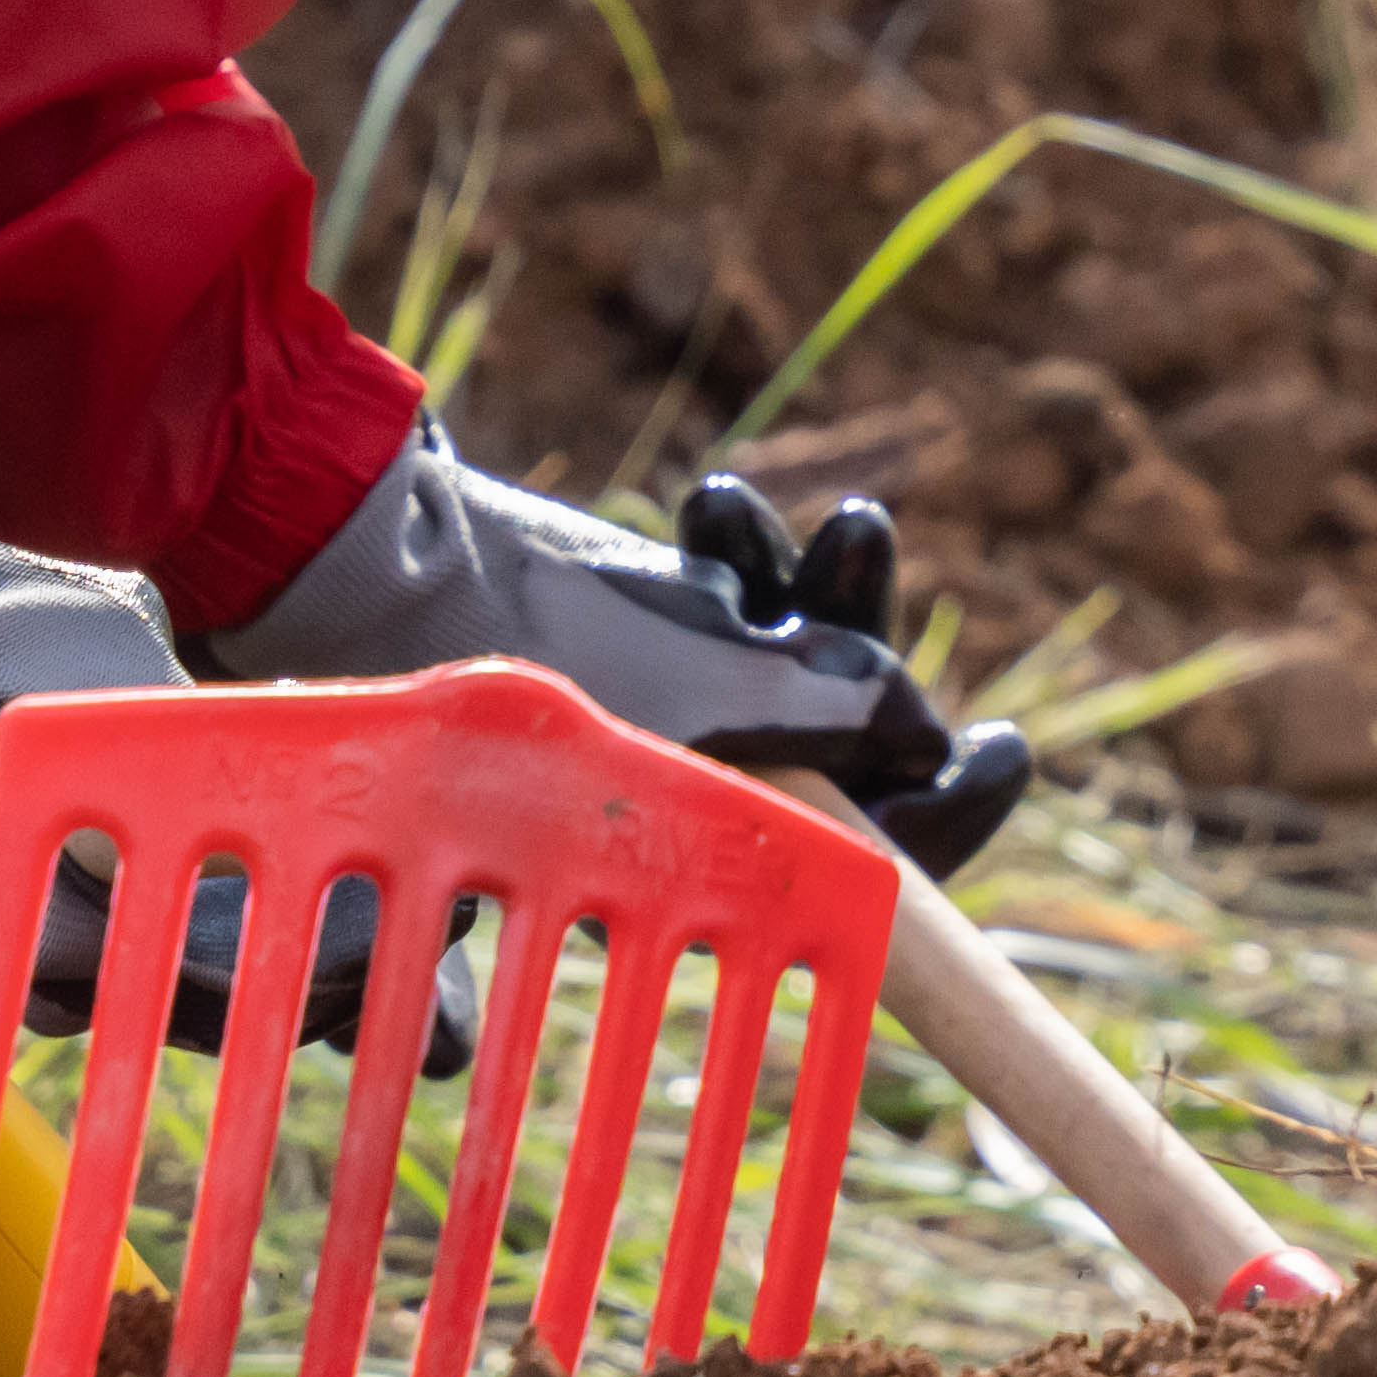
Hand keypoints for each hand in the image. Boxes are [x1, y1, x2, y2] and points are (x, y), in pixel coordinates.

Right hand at [212, 425, 1034, 878]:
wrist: (371, 564)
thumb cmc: (498, 651)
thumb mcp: (669, 699)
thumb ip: (803, 717)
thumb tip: (921, 733)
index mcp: (688, 849)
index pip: (857, 871)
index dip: (947, 827)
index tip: (1005, 751)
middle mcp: (697, 785)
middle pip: (860, 760)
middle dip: (901, 682)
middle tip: (945, 642)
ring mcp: (674, 705)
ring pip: (810, 661)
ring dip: (841, 594)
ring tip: (843, 527)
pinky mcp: (645, 629)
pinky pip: (735, 597)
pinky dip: (748, 551)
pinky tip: (713, 504)